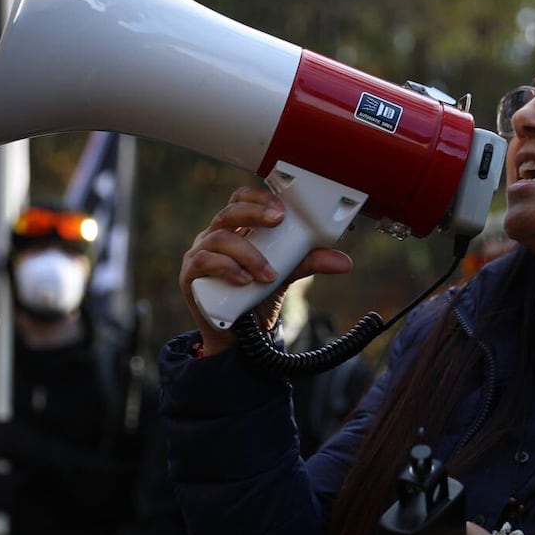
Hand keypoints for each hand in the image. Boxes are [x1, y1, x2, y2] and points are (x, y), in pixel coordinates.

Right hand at [179, 185, 352, 354]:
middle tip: (279, 220)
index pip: (241, 199)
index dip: (258, 197)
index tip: (282, 208)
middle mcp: (215, 236)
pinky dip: (227, 268)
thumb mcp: (286, 275)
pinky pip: (205, 261)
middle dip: (255, 213)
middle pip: (229, 211)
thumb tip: (344, 262)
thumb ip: (309, 264)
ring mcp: (200, 253)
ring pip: (220, 238)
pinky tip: (244, 280)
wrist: (240, 337)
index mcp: (238, 229)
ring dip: (249, 254)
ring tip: (269, 275)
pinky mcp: (190, 275)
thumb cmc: (256, 297)